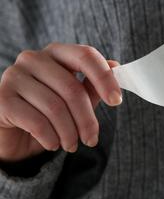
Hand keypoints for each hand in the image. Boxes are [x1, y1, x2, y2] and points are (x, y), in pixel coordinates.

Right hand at [0, 43, 121, 161]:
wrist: (13, 134)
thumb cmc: (48, 111)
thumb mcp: (75, 99)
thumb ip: (93, 84)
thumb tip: (115, 67)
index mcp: (56, 53)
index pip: (85, 55)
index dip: (104, 79)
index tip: (116, 101)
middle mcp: (33, 58)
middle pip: (72, 88)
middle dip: (87, 120)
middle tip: (92, 140)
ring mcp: (14, 76)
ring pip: (55, 107)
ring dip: (69, 133)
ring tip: (71, 145)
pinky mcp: (1, 99)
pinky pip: (36, 121)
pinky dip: (50, 138)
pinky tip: (53, 144)